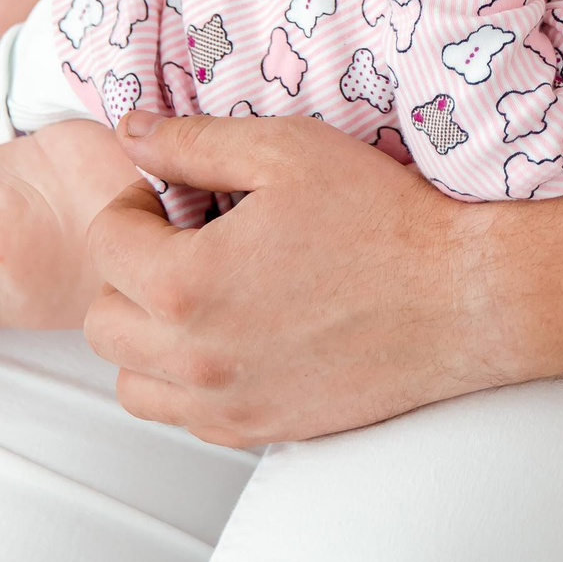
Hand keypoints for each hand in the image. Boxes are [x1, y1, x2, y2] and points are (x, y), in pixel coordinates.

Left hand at [84, 114, 515, 445]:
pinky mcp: (258, 429)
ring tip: (200, 294)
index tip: (180, 196)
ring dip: (147, 333)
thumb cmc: (384, 219)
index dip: (136, 203)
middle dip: (130, 270)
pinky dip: (186, 378)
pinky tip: (234, 334)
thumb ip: (193, 141)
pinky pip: (181, 414)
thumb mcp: (287, 151)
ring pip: (129, 378)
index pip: (103, 240)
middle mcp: (193, 356)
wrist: (461, 297)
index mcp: (186, 282)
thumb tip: (130, 132)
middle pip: (101, 318)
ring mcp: (224, 403)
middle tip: (185, 242)